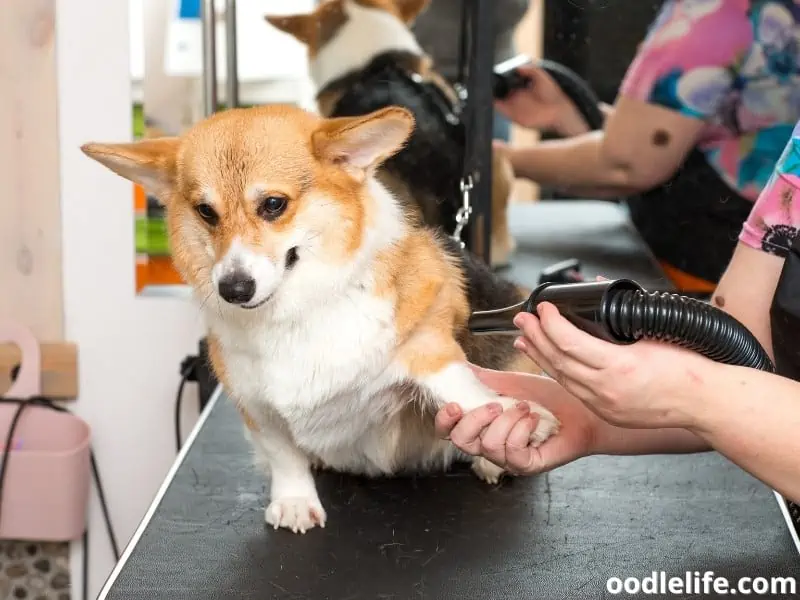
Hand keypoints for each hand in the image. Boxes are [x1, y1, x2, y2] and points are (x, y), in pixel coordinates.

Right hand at [435, 365, 601, 474]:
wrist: (580, 409)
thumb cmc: (548, 399)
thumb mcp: (510, 382)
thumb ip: (482, 378)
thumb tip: (457, 365)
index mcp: (481, 425)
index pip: (448, 431)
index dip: (445, 420)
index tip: (455, 404)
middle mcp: (490, 444)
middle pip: (460, 442)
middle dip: (475, 419)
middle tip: (496, 405)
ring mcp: (507, 458)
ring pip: (488, 446)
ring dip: (507, 420)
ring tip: (524, 408)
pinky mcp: (526, 465)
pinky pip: (513, 452)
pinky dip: (522, 429)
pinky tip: (533, 419)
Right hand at [494, 64, 587, 134]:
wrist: (557, 111)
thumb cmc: (551, 93)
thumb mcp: (542, 77)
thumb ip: (531, 69)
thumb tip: (517, 67)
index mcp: (519, 86)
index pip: (504, 81)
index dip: (497, 78)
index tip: (491, 73)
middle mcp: (513, 96)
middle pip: (497, 90)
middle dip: (490, 86)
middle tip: (486, 81)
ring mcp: (511, 106)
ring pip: (495, 100)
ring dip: (489, 96)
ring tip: (486, 89)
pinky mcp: (512, 115)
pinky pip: (499, 110)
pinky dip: (493, 105)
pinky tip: (492, 99)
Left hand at [512, 302, 719, 429]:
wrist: (706, 403)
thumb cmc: (688, 367)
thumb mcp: (654, 331)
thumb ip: (622, 308)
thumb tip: (599, 282)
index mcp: (619, 367)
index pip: (569, 342)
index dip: (550, 324)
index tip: (542, 308)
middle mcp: (606, 390)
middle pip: (558, 361)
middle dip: (535, 337)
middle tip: (522, 319)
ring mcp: (604, 405)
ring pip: (561, 378)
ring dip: (539, 356)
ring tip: (524, 339)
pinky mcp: (606, 413)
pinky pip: (574, 391)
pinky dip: (557, 373)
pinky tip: (547, 362)